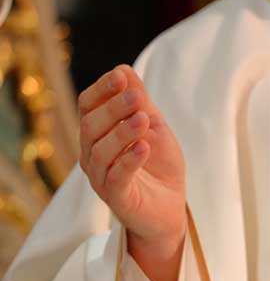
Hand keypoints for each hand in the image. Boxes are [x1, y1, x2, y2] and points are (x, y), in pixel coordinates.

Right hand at [79, 65, 185, 280]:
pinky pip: (116, 177)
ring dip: (123, 132)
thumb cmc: (160, 168)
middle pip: (91, 125)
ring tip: (144, 120)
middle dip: (114, 108)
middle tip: (136, 97)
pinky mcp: (116, 198)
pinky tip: (144, 148)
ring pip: (101, 150)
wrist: (170, 210)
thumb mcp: (156, 129)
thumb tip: (125, 70)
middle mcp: (92, 154)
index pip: (88, 106)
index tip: (121, 76)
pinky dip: (129, 160)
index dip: (102, 90)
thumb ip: (141, 104)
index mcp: (98, 134)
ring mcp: (101, 177)